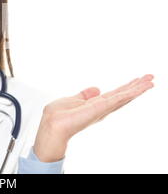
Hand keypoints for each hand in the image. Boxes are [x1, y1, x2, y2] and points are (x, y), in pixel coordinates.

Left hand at [33, 74, 154, 161]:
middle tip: (151, 77)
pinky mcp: (99, 109)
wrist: (52, 126)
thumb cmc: (58, 116)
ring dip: (137, 89)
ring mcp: (101, 109)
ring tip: (150, 81)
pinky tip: (137, 88)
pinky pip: (116, 99)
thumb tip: (96, 89)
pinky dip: (127, 94)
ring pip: (123, 97)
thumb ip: (84, 95)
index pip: (115, 95)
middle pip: (122, 95)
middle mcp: (101, 108)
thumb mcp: (72, 100)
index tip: (138, 80)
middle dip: (137, 87)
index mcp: (95, 105)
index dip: (127, 88)